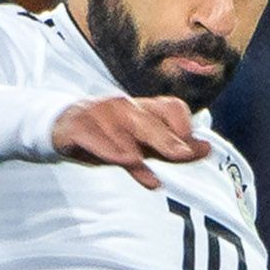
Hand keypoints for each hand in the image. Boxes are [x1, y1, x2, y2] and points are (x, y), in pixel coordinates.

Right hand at [51, 92, 204, 188]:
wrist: (62, 128)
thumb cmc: (108, 136)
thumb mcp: (141, 142)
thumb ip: (171, 146)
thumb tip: (207, 149)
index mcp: (143, 109)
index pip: (171, 107)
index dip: (183, 125)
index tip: (192, 148)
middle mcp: (124, 108)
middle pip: (149, 121)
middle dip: (167, 139)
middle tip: (184, 155)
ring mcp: (100, 114)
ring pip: (121, 128)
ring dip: (135, 146)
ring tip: (145, 162)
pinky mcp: (78, 127)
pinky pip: (94, 136)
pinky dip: (108, 149)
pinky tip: (122, 160)